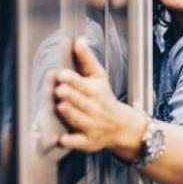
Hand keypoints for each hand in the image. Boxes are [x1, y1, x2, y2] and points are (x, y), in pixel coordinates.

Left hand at [50, 37, 146, 161]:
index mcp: (96, 92)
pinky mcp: (88, 142)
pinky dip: (71, 142)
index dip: (73, 80)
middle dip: (71, 96)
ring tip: (60, 106)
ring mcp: (92, 127)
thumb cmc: (105, 98)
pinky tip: (60, 140)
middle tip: (59, 89)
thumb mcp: (99, 77)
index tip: (61, 74)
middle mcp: (95, 109)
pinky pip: (79, 143)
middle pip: (81, 102)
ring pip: (80, 120)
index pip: (84, 85)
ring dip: (71, 114)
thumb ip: (87, 59)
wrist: (123, 127)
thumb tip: (78, 40)